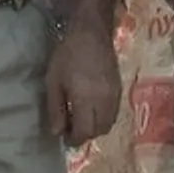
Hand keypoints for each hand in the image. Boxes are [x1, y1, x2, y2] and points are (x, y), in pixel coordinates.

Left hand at [42, 26, 121, 145]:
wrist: (91, 33)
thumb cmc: (67, 55)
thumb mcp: (53, 81)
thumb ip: (55, 109)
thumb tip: (57, 132)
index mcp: (86, 100)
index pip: (84, 132)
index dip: (74, 139)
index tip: (64, 137)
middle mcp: (104, 102)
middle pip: (99, 131)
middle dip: (85, 134)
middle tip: (70, 128)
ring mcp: (115, 96)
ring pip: (109, 123)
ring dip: (95, 127)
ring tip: (80, 118)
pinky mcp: (120, 89)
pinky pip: (114, 112)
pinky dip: (103, 117)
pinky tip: (91, 108)